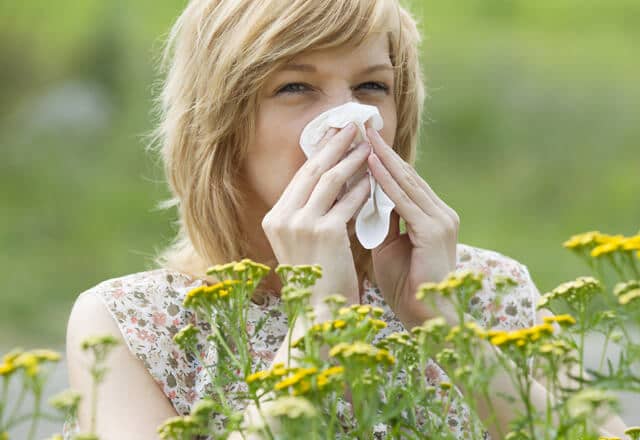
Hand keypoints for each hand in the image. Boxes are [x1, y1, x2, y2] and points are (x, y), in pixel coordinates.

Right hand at [262, 123, 371, 306]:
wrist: (318, 316)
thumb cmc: (316, 282)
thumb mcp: (305, 244)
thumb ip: (312, 215)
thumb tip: (335, 184)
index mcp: (275, 219)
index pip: (301, 177)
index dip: (320, 152)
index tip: (336, 135)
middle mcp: (282, 218)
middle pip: (313, 170)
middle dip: (335, 144)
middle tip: (353, 125)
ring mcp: (301, 224)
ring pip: (330, 179)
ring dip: (351, 159)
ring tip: (369, 144)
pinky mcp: (324, 232)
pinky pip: (348, 201)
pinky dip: (362, 187)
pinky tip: (374, 177)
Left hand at [365, 127, 459, 323]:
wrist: (427, 318)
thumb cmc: (406, 286)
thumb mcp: (389, 247)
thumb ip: (383, 222)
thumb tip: (366, 200)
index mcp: (432, 217)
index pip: (405, 182)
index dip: (383, 161)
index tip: (362, 141)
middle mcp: (440, 213)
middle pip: (407, 175)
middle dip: (382, 150)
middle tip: (362, 126)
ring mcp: (440, 220)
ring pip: (406, 182)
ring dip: (383, 158)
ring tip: (363, 136)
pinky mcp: (433, 230)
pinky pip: (404, 201)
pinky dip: (386, 182)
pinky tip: (371, 165)